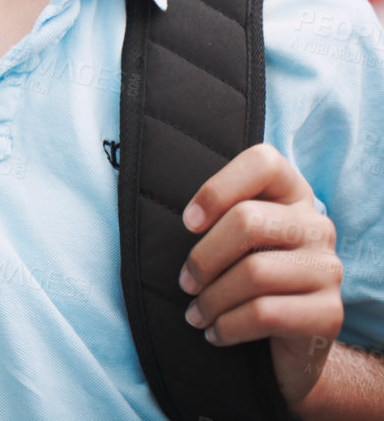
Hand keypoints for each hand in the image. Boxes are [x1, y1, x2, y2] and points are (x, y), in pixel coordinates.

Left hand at [178, 142, 343, 407]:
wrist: (291, 343)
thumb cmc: (246, 280)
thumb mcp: (232, 240)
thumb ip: (217, 217)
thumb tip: (175, 214)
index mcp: (293, 195)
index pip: (263, 162)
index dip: (217, 189)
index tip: (188, 223)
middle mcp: (317, 226)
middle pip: (247, 221)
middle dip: (203, 258)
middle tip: (185, 282)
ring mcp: (328, 269)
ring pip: (254, 273)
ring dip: (211, 299)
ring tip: (196, 314)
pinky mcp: (330, 314)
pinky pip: (265, 313)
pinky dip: (228, 326)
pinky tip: (215, 332)